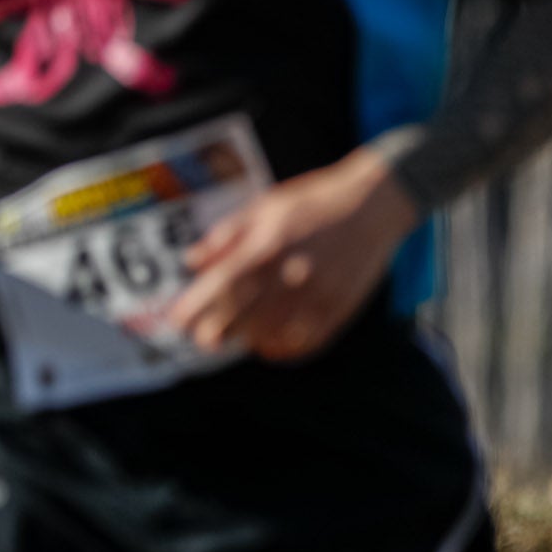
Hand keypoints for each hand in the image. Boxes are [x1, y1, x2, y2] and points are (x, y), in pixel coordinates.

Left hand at [167, 149, 416, 361]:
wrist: (374, 204)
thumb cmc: (314, 202)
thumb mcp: (266, 206)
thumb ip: (227, 235)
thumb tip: (192, 261)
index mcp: (267, 245)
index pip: (221, 284)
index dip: (195, 307)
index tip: (177, 322)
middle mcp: (290, 273)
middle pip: (242, 316)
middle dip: (216, 333)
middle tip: (205, 339)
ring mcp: (317, 294)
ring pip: (273, 334)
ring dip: (251, 341)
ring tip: (242, 338)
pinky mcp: (339, 307)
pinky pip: (306, 342)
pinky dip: (285, 350)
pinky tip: (273, 344)